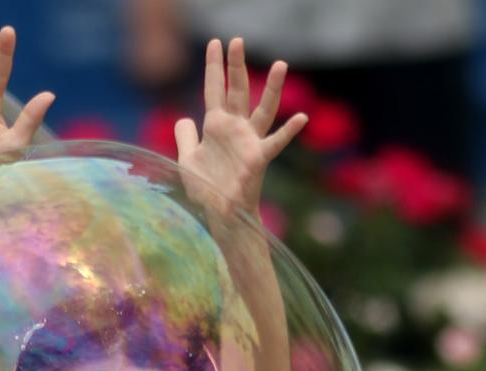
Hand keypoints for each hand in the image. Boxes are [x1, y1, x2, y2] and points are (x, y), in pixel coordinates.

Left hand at [174, 38, 307, 217]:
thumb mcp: (188, 159)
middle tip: (237, 40)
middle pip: (236, 91)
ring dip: (272, 88)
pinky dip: (289, 131)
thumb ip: (185, 137)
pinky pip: (275, 143)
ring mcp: (249, 141)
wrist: (218, 214)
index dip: (213, 67)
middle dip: (235, 66)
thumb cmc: (206, 188)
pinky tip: (302, 118)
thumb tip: (183, 118)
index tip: (214, 43)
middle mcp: (235, 128)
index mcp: (216, 126)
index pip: (214, 90)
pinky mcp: (258, 159)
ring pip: (263, 109)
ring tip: (280, 64)